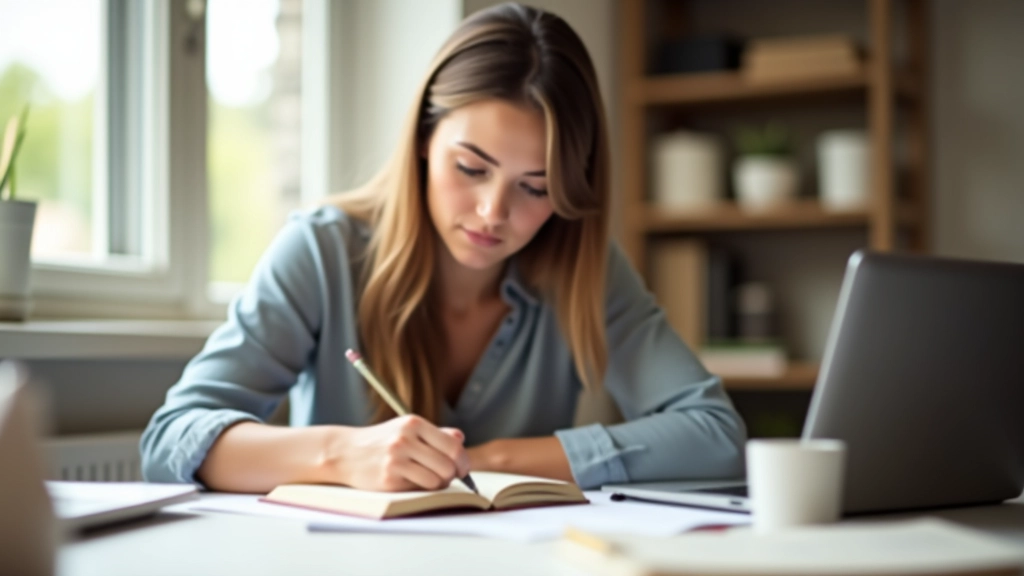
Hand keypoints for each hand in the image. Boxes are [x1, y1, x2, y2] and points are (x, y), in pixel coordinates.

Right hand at [321, 415, 469, 491]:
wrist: (345, 452)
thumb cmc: (381, 441)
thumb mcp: (407, 429)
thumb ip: (435, 433)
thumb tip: (460, 439)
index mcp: (414, 423)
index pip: (453, 446)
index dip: (463, 461)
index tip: (462, 468)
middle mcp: (405, 439)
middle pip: (448, 465)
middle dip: (453, 475)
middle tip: (448, 476)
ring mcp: (396, 459)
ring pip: (436, 480)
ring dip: (439, 484)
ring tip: (430, 479)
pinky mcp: (388, 479)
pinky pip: (419, 488)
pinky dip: (422, 488)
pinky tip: (413, 482)